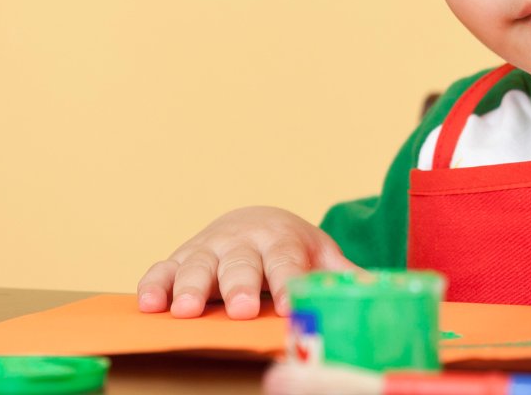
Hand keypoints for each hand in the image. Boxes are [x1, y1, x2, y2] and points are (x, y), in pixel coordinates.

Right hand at [136, 206, 357, 319]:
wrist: (256, 220)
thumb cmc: (291, 247)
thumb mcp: (320, 254)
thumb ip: (343, 274)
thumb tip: (380, 291)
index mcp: (282, 241)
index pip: (287, 261)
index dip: (289, 281)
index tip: (290, 303)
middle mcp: (243, 242)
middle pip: (241, 264)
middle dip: (239, 285)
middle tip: (238, 308)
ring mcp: (209, 249)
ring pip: (198, 266)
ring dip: (190, 288)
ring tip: (186, 310)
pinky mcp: (180, 258)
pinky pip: (163, 270)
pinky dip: (154, 285)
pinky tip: (150, 305)